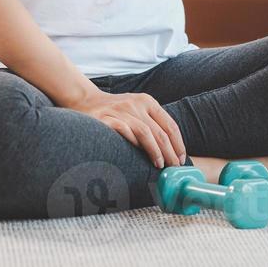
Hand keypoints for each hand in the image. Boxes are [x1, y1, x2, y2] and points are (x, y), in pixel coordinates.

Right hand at [68, 88, 187, 167]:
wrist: (86, 100)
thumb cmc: (116, 110)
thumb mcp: (137, 109)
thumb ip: (152, 123)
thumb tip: (171, 150)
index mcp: (147, 102)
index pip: (170, 125)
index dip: (178, 144)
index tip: (181, 159)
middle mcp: (136, 104)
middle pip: (159, 131)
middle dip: (170, 152)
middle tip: (173, 167)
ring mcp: (120, 111)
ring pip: (145, 132)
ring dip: (154, 151)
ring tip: (159, 164)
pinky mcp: (105, 119)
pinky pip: (123, 131)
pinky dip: (133, 143)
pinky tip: (137, 155)